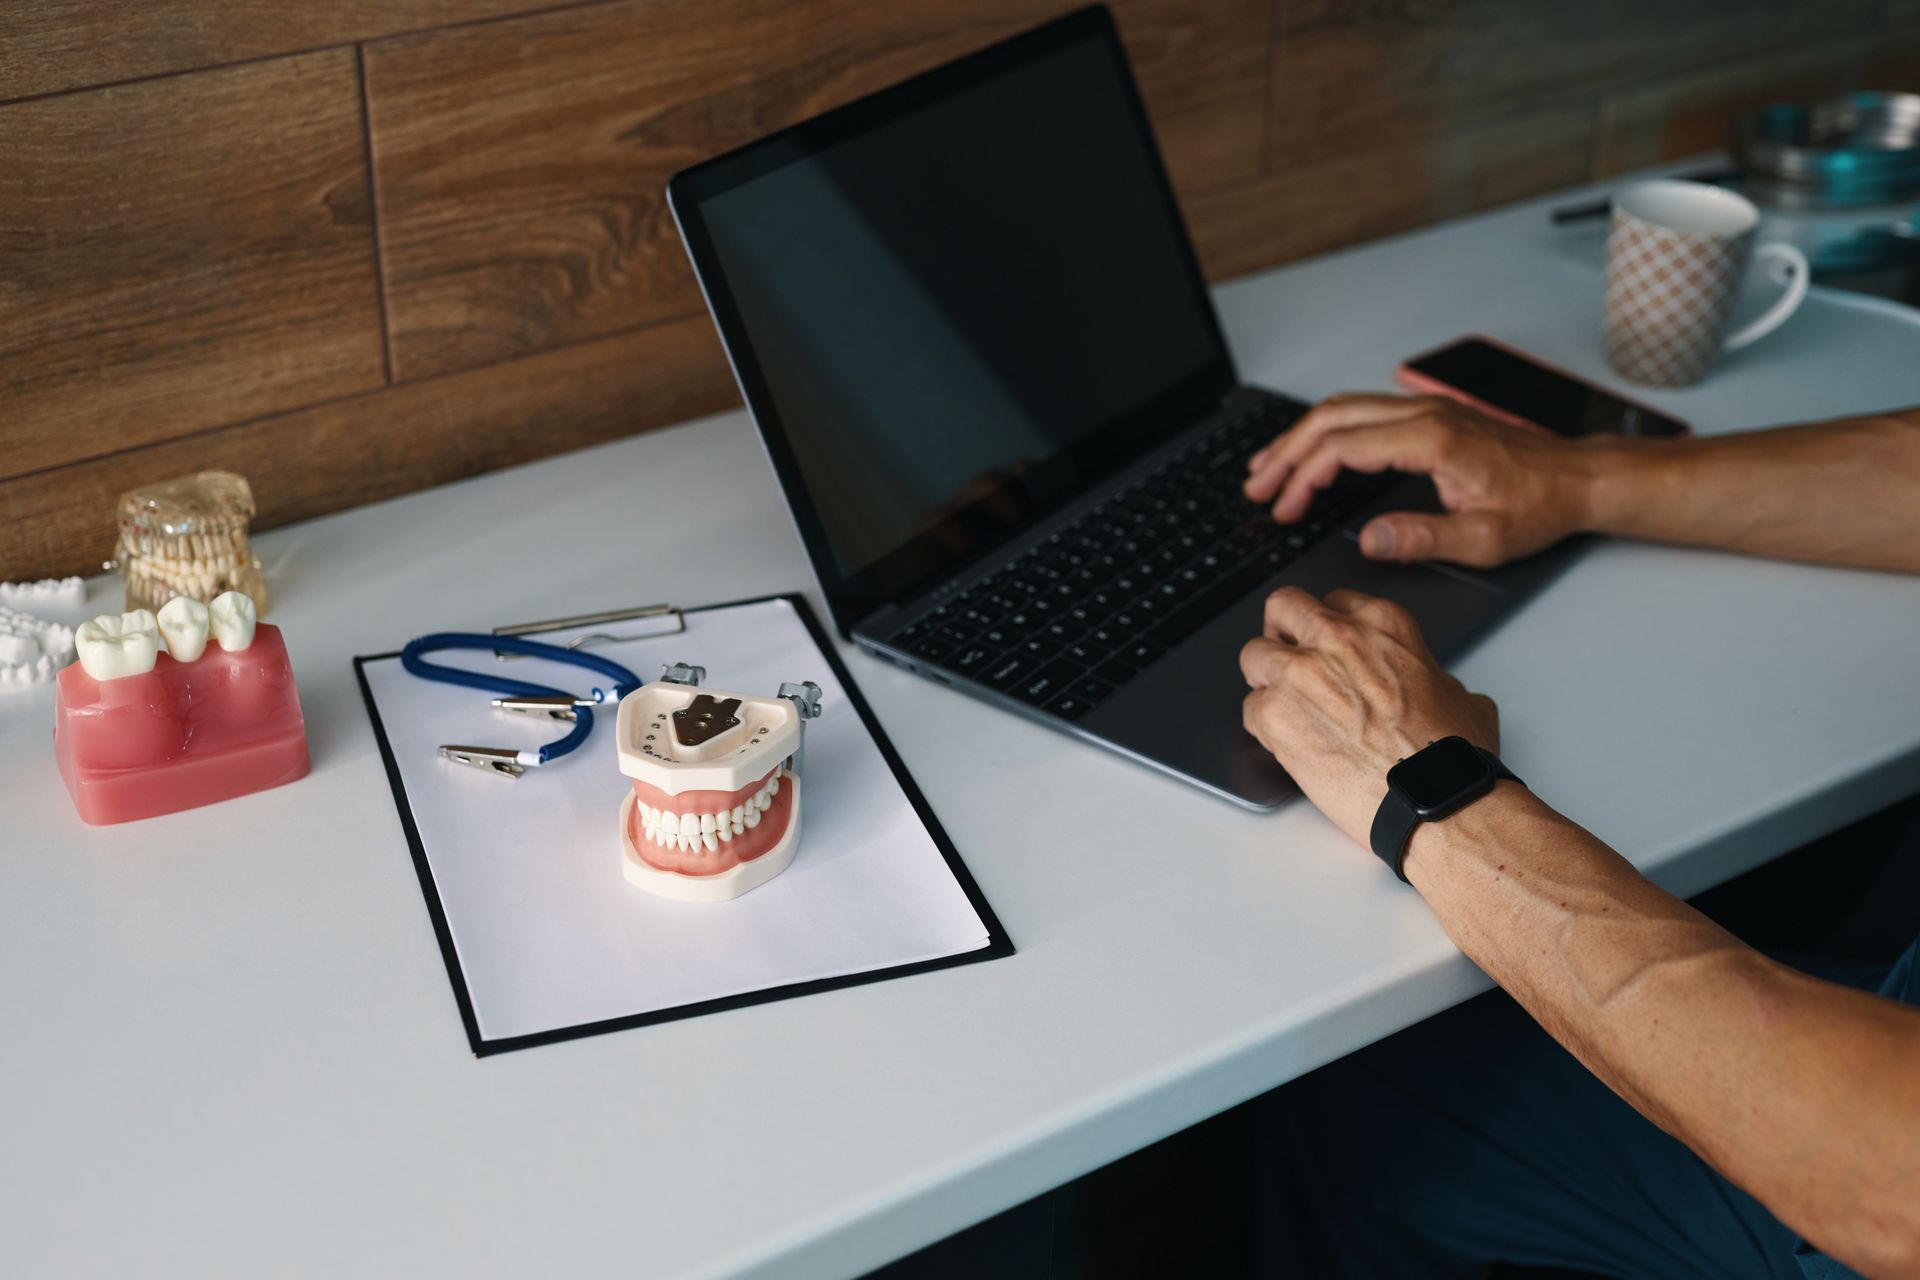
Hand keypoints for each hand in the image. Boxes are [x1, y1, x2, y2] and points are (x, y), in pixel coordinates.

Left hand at [1240, 587, 1498, 845]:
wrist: (1432, 799)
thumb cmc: (1449, 754)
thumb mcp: (1456, 693)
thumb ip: (1424, 674)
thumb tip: (1424, 686)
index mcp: (1380, 624)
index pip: (1333, 602)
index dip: (1326, 628)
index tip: (1325, 645)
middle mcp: (1334, 637)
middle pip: (1284, 607)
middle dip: (1283, 631)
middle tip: (1288, 656)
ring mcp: (1297, 673)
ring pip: (1253, 653)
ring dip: (1264, 676)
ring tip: (1282, 703)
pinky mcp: (1273, 715)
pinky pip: (1249, 709)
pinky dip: (1263, 725)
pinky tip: (1287, 742)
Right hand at [1243, 394, 1596, 568]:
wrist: (1577, 478)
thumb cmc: (1538, 506)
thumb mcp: (1483, 539)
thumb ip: (1422, 539)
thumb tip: (1369, 540)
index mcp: (1431, 440)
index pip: (1344, 447)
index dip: (1304, 477)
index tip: (1283, 508)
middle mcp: (1423, 415)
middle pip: (1331, 418)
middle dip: (1285, 452)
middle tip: (1254, 487)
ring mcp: (1425, 410)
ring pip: (1342, 409)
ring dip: (1299, 437)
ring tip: (1267, 468)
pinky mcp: (1428, 416)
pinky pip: (1361, 412)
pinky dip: (1325, 431)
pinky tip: (1311, 451)